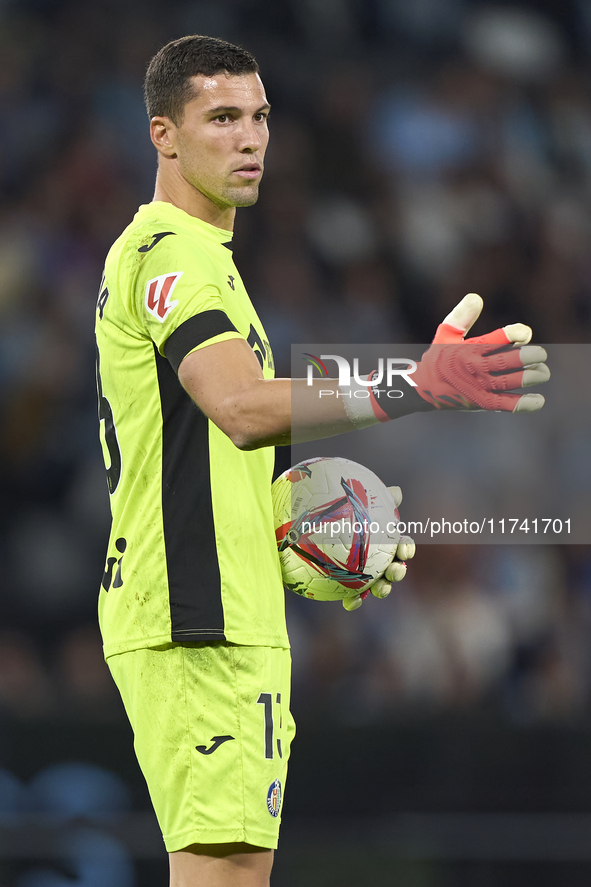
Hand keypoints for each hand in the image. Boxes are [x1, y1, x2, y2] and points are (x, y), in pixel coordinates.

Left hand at [343, 485, 414, 609]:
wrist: (310, 527)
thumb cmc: (340, 512)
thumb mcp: (357, 503)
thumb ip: (376, 499)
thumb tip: (397, 491)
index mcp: (384, 541)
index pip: (401, 545)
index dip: (406, 549)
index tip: (404, 551)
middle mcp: (379, 560)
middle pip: (394, 568)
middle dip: (398, 572)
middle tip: (394, 572)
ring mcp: (364, 574)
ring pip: (379, 585)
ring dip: (383, 589)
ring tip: (380, 590)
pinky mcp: (348, 586)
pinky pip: (354, 596)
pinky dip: (355, 601)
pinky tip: (350, 603)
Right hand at [413, 293, 549, 412]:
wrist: (423, 388)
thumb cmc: (439, 357)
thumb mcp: (446, 333)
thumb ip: (462, 315)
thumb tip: (477, 297)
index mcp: (468, 349)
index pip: (496, 339)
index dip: (514, 334)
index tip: (524, 334)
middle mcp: (474, 368)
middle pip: (506, 361)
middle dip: (529, 356)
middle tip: (541, 354)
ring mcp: (478, 387)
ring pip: (509, 382)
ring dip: (530, 377)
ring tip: (543, 372)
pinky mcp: (481, 403)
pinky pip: (506, 404)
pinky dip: (523, 404)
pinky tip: (538, 400)